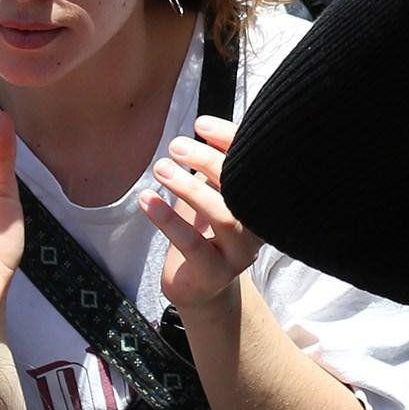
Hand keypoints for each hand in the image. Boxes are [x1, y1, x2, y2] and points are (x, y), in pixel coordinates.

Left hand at [143, 115, 261, 311]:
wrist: (199, 286)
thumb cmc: (204, 230)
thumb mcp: (210, 194)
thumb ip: (214, 167)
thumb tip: (202, 127)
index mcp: (261, 201)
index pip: (254, 164)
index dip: (230, 140)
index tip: (201, 123)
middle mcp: (259, 226)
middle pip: (241, 187)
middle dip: (208, 160)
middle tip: (175, 145)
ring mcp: (240, 253)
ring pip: (221, 215)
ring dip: (189, 188)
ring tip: (161, 167)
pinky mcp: (216, 274)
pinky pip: (192, 244)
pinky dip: (168, 219)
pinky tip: (147, 199)